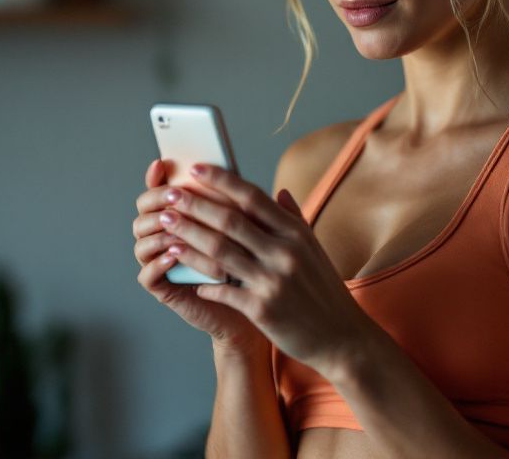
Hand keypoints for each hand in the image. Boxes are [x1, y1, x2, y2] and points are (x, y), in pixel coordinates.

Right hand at [132, 159, 266, 353]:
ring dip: (160, 231)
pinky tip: (174, 254)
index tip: (161, 163)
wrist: (253, 302)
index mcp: (181, 216)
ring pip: (143, 241)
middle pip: (144, 212)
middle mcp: (166, 236)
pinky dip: (158, 262)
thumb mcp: (246, 228)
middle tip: (174, 196)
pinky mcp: (164, 288)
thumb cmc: (249, 260)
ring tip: (175, 225)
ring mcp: (161, 262)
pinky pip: (148, 274)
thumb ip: (238, 202)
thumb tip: (234, 172)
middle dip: (157, 201)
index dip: (156, 177)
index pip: (159, 191)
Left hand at [159, 162, 377, 376]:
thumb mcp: (314, 250)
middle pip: (230, 221)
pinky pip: (222, 290)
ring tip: (166, 226)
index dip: (221, 180)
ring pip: (220, 252)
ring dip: (188, 237)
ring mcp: (274, 281)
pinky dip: (201, 279)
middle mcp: (285, 252)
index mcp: (296, 233)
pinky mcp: (263, 309)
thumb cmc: (325, 291)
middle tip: (168, 194)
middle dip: (194, 205)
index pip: (252, 197)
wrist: (342, 338)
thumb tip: (280, 192)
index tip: (196, 169)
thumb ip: (295, 219)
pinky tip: (181, 270)